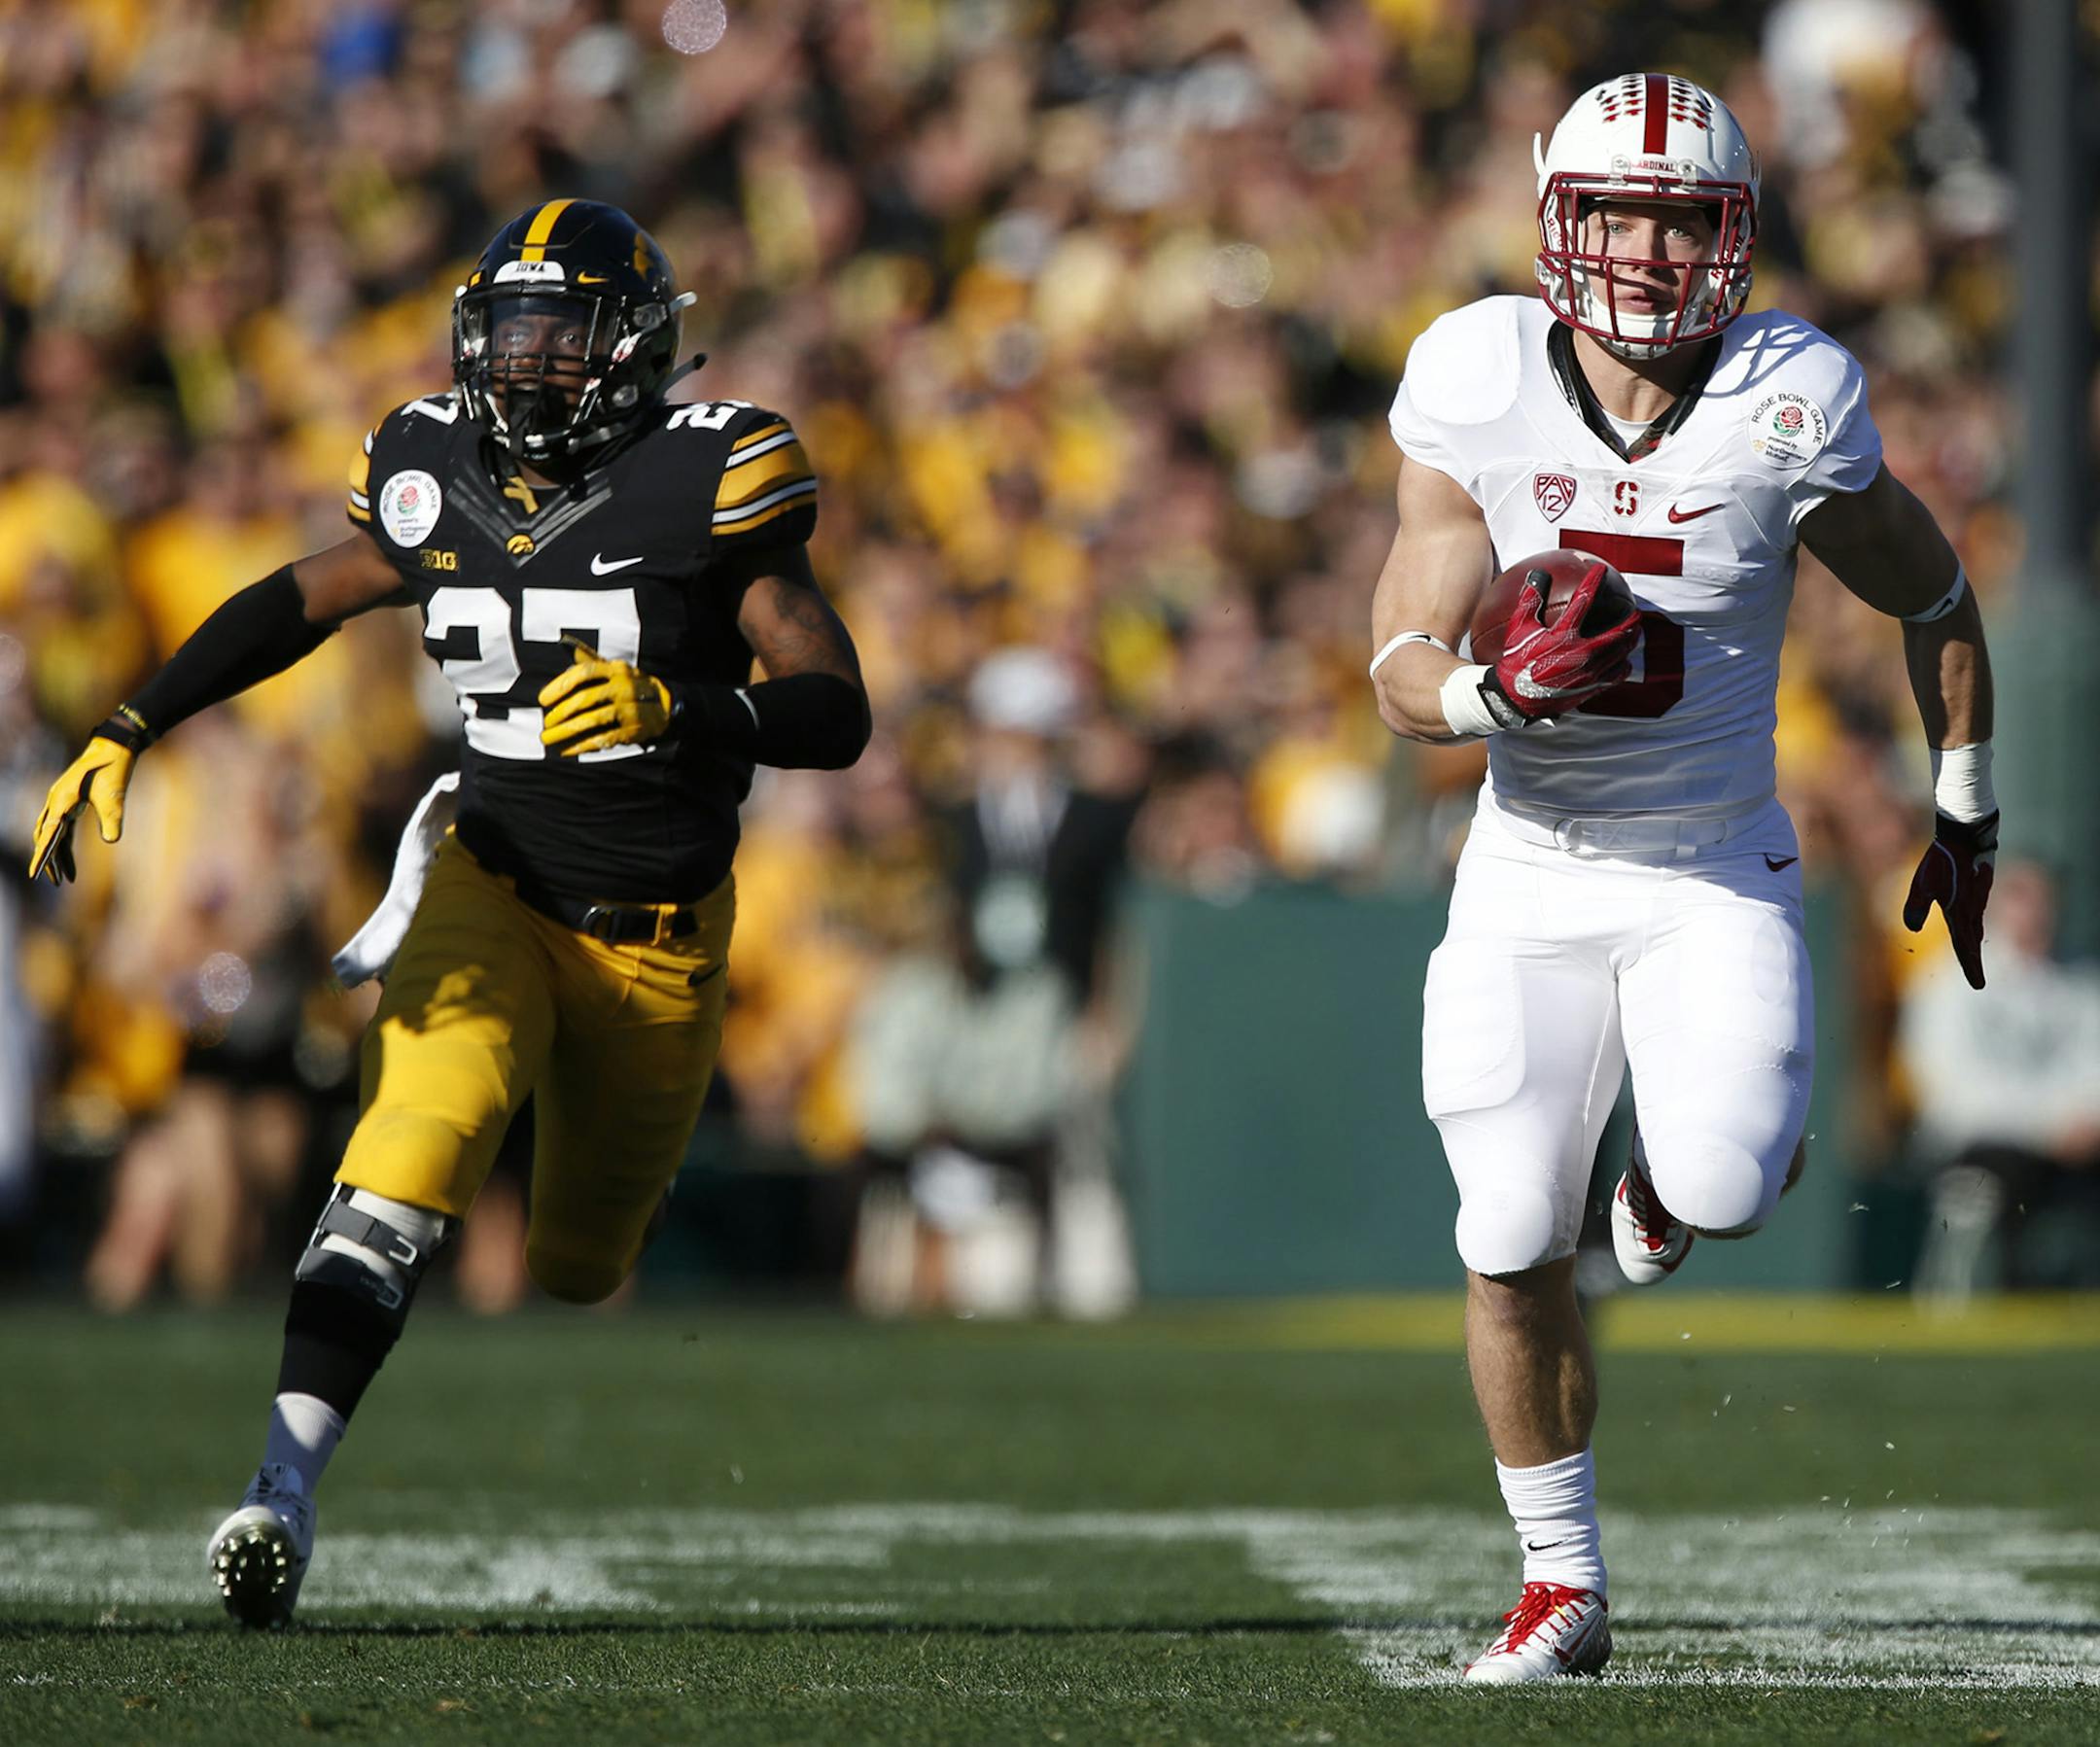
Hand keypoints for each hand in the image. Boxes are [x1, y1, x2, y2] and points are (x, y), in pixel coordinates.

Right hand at [29, 735, 136, 883]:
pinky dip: (65, 845)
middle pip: (45, 836)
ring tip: (67, 878)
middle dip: (48, 859)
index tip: (36, 872)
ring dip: (57, 855)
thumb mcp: (114, 794)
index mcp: (63, 799)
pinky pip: (63, 829)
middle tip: (56, 882)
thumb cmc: (113, 769)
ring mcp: (61, 802)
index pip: (49, 832)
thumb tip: (111, 841)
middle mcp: (56, 801)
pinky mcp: (70, 803)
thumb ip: (112, 817)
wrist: (113, 748)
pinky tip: (71, 861)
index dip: (42, 854)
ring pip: (53, 834)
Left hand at [538, 639, 673, 755]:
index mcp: (616, 669)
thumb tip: (566, 646)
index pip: (585, 673)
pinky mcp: (634, 729)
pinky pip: (604, 738)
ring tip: (549, 738)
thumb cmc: (630, 685)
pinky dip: (582, 745)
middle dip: (560, 712)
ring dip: (566, 731)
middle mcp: (624, 686)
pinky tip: (567, 749)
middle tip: (545, 723)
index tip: (543, 699)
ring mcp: (630, 709)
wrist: (666, 705)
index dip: (561, 685)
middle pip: (586, 698)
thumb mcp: (615, 670)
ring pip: (592, 719)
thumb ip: (591, 662)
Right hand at [1489, 563, 1640, 723]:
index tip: (1600, 570)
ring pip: (1620, 653)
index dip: (1593, 581)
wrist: (1515, 700)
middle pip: (1616, 632)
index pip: (1583, 601)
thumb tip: (1536, 575)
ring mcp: (1588, 672)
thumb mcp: (1518, 630)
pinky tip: (1624, 662)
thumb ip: (1530, 601)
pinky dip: (1622, 666)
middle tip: (1635, 612)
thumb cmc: (1515, 662)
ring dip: (1630, 640)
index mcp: (1562, 636)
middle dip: (1629, 620)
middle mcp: (1581, 653)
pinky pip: (1615, 675)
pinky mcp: (1590, 687)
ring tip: (1635, 633)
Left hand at [1902, 809, 1996, 989]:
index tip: (1979, 985)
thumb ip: (1916, 907)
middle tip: (1979, 984)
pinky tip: (1973, 931)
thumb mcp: (1922, 884)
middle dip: (1974, 964)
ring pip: (1976, 929)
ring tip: (1974, 964)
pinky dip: (1975, 929)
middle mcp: (1973, 910)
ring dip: (1974, 947)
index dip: (1970, 966)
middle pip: (1973, 943)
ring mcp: (1978, 899)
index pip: (1965, 947)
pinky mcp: (1979, 889)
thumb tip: (1912, 928)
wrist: (1965, 835)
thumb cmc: (1941, 860)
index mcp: (1960, 913)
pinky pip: (1977, 915)